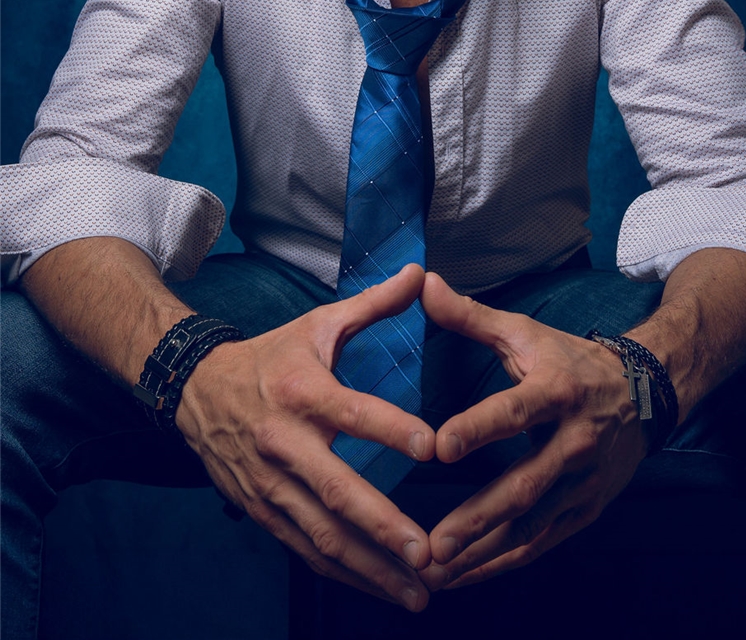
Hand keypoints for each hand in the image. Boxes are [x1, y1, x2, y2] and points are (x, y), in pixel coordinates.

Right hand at [175, 263, 434, 610]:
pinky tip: (379, 587)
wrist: (195, 389)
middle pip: (337, 490)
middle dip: (384, 527)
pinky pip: (305, 549)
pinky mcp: (262, 510)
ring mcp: (270, 483)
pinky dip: (343, 572)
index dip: (391, 429)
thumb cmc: (272, 356)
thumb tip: (422, 273)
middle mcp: (284, 441)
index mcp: (303, 391)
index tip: (431, 448)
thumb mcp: (319, 324)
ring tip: (418, 590)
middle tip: (428, 552)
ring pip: (322, 535)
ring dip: (370, 568)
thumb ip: (374, 304)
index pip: (352, 412)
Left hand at [419, 272, 647, 589]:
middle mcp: (573, 442)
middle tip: (433, 543)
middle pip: (523, 487)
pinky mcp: (584, 511)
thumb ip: (470, 315)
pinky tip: (465, 576)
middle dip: (476, 518)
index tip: (440, 447)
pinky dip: (502, 563)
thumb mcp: (524, 332)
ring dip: (482, 553)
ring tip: (436, 572)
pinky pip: (540, 544)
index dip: (479, 429)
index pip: (514, 412)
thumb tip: (423, 282)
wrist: (643, 393)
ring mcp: (582, 483)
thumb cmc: (569, 360)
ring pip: (530, 527)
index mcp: (556, 391)